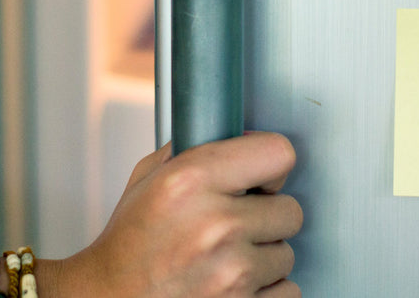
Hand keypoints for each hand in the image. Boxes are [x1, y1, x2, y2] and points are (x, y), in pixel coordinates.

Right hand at [41, 131, 301, 297]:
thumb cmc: (128, 245)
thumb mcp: (148, 178)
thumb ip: (191, 150)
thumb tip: (234, 136)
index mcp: (191, 180)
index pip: (277, 153)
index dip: (271, 165)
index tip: (264, 176)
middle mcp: (215, 224)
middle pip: (290, 210)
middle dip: (268, 215)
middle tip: (239, 222)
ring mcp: (231, 273)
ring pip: (286, 254)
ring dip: (265, 256)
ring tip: (229, 256)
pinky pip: (287, 292)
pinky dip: (267, 291)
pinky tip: (238, 283)